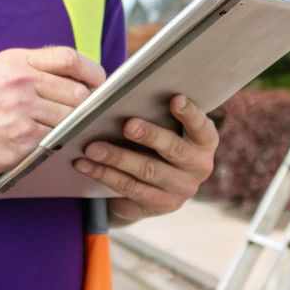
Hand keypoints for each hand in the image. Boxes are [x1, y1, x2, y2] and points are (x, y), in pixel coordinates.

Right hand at [0, 46, 104, 183]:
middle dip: (88, 104)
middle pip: (77, 90)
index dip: (92, 71)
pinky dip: (60, 142)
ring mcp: (21, 110)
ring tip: (68, 129)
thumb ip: (33, 71)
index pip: (69, 58)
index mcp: (14, 61)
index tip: (99, 82)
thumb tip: (78, 76)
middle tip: (88, 113)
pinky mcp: (22, 138)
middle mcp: (19, 81)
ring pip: (71, 116)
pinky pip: (58, 138)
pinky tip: (54, 143)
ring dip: (74, 125)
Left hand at [73, 94, 217, 222]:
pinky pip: (129, 189)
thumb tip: (128, 83)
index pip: (201, 126)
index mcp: (205, 142)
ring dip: (117, 158)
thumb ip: (157, 110)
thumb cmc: (158, 142)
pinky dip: (104, 175)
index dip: (190, 113)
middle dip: (149, 136)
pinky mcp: (159, 206)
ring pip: (146, 171)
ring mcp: (180, 190)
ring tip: (92, 147)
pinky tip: (85, 165)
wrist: (155, 185)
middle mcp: (199, 167)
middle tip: (127, 125)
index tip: (175, 99)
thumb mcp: (165, 126)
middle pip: (173, 150)